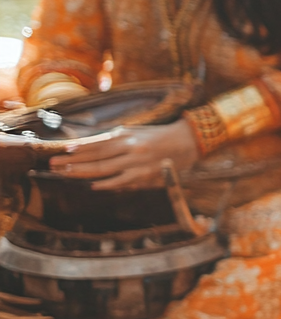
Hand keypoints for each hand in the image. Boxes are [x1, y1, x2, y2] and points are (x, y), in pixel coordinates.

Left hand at [48, 121, 198, 189]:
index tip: (62, 152)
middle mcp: (130, 148)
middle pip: (96, 157)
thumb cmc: (159, 136)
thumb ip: (115, 138)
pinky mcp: (147, 175)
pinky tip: (93, 186)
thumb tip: (90, 146)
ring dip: (83, 173)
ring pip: (105, 170)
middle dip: (73, 162)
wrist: (187, 141)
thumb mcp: (136, 132)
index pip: (97, 143)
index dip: (79, 148)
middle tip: (54, 165)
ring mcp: (138, 163)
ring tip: (66, 174)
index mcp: (127, 135)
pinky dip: (107, 184)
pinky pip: (122, 181)